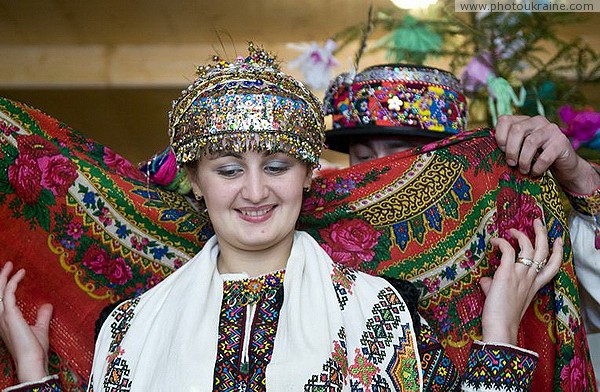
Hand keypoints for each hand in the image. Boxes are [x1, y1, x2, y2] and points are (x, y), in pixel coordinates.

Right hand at [0, 262, 51, 382]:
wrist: (32, 360)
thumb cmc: (34, 350)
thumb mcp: (39, 329)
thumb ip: (42, 317)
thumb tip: (47, 305)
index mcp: (6, 322)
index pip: (2, 301)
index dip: (6, 287)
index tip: (15, 275)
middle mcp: (1, 318)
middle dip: (1, 278)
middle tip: (7, 265)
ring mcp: (3, 317)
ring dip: (3, 277)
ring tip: (10, 265)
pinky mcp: (9, 315)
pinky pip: (8, 293)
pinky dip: (13, 281)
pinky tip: (20, 274)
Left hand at [480, 219, 561, 344]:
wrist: (500, 326)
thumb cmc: (501, 315)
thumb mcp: (502, 298)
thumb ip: (495, 286)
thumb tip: (486, 280)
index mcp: (534, 286)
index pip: (552, 267)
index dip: (557, 252)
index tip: (557, 240)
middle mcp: (530, 278)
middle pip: (544, 252)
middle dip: (543, 234)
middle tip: (538, 222)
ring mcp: (520, 274)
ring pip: (529, 247)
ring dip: (522, 234)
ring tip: (512, 229)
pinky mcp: (507, 272)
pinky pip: (507, 249)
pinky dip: (501, 242)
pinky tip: (495, 241)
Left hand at [495, 115, 599, 193]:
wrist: (563, 165)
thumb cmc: (535, 158)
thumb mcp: (519, 149)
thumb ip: (508, 146)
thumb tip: (488, 151)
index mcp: (524, 121)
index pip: (505, 120)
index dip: (499, 136)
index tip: (500, 150)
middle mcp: (537, 121)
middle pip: (517, 130)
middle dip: (511, 150)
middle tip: (511, 163)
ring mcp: (551, 129)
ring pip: (531, 142)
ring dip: (523, 160)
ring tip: (523, 170)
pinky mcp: (562, 141)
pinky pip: (545, 156)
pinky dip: (537, 167)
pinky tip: (535, 172)